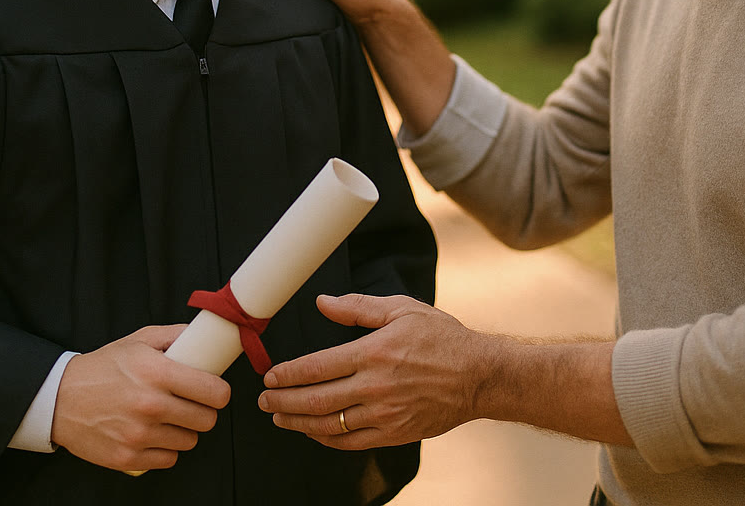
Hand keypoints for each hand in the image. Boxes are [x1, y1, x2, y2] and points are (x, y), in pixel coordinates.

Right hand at [51, 324, 230, 472]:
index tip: (214, 391)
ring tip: (167, 418)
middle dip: (203, 411)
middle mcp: (150, 405)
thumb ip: (175, 336)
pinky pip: (169, 459)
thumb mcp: (137, 341)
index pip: (214, 392)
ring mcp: (139, 435)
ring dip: (183, 430)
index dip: (219, 392)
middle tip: (190, 404)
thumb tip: (205, 337)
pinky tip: (153, 434)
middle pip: (207, 420)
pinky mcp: (128, 457)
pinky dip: (165, 449)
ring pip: (190, 441)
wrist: (59, 398)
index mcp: (157, 373)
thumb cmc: (101, 369)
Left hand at [256, 293, 492, 449]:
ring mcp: (384, 413)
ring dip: (299, 423)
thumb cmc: (442, 337)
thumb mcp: (402, 309)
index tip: (271, 376)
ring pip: (330, 424)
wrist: (479, 375)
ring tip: (280, 418)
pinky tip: (315, 432)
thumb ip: (358, 308)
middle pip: (316, 400)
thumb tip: (323, 303)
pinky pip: (352, 442)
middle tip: (265, 400)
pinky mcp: (394, 433)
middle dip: (283, 402)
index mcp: (374, 352)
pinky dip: (328, 439)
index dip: (288, 374)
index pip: (317, 367)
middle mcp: (375, 386)